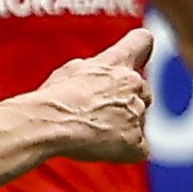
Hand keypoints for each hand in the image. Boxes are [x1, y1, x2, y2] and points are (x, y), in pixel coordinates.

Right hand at [34, 29, 153, 161]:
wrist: (48, 125)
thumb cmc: (53, 98)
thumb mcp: (71, 70)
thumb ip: (95, 69)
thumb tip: (98, 72)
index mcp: (117, 62)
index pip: (143, 41)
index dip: (140, 50)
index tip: (137, 56)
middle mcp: (134, 83)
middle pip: (144, 90)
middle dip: (128, 100)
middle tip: (97, 112)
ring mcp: (138, 113)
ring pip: (140, 119)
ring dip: (124, 125)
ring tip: (93, 130)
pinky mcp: (137, 142)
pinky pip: (139, 147)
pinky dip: (125, 150)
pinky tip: (102, 147)